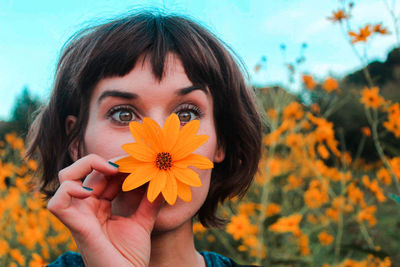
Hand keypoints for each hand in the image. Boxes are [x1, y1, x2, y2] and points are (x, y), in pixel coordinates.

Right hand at [47, 154, 162, 266]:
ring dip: (86, 166)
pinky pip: (56, 203)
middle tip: (127, 164)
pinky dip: (69, 190)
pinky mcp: (76, 227)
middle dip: (105, 161)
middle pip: (83, 170)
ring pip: (65, 178)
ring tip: (112, 170)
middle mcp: (86, 208)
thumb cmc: (131, 257)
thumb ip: (150, 201)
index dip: (117, 165)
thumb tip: (162, 179)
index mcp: (99, 206)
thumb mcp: (143, 222)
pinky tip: (92, 192)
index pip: (101, 175)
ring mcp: (79, 216)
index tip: (138, 163)